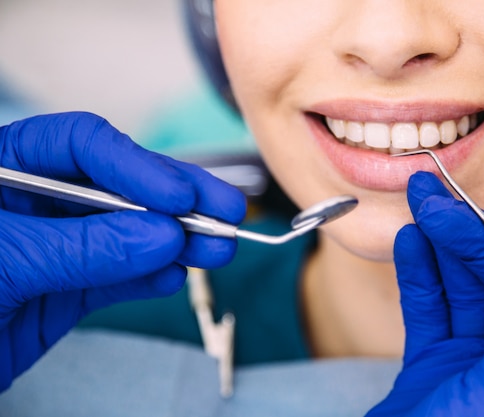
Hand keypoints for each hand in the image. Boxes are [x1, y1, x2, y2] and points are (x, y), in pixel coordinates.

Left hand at [0, 112, 245, 390]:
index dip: (137, 165)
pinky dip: (151, 277)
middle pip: (118, 186)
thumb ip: (79, 248)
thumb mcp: (1, 262)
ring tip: (219, 247)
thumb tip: (160, 235)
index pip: (81, 145)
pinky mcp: (65, 290)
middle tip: (224, 210)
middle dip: (175, 198)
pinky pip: (119, 277)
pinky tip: (178, 273)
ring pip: (129, 234)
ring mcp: (55, 247)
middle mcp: (35, 201)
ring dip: (176, 241)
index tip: (177, 196)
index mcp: (5, 169)